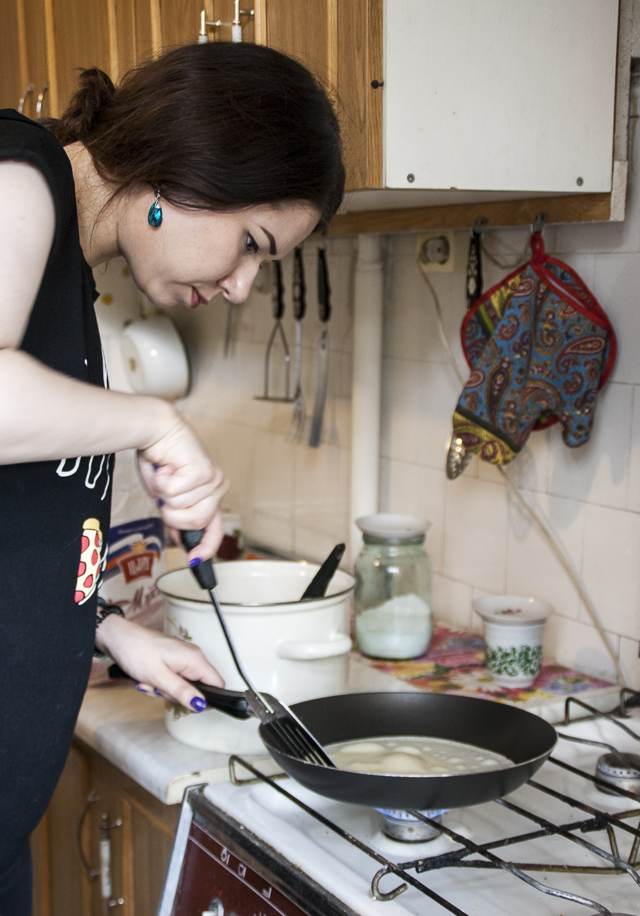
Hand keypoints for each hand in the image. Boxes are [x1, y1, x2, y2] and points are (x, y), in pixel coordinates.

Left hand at [96, 615, 223, 711]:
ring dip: (164, 689)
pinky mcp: (172, 659)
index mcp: (194, 659)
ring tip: (149, 681)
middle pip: (198, 687)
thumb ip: (182, 691)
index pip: (218, 683)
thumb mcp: (158, 677)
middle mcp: (192, 657)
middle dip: (176, 694)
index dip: (208, 699)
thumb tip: (201, 704)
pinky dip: (160, 683)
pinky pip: (173, 679)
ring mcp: (182, 658)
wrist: (117, 637)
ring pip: (183, 685)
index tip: (188, 705)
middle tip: (158, 688)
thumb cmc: (136, 651)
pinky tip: (147, 678)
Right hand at [137, 412, 229, 561]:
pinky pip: (174, 493)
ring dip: (164, 496)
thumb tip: (182, 541)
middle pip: (194, 523)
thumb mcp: (168, 497)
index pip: (214, 529)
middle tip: (164, 493)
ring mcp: (213, 479)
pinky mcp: (203, 470)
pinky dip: (161, 482)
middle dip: (171, 514)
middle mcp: (217, 487)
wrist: (155, 431)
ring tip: (166, 476)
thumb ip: (178, 516)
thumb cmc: (161, 462)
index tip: (193, 560)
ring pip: (182, 510)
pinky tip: (166, 467)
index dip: (205, 548)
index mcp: (211, 496)